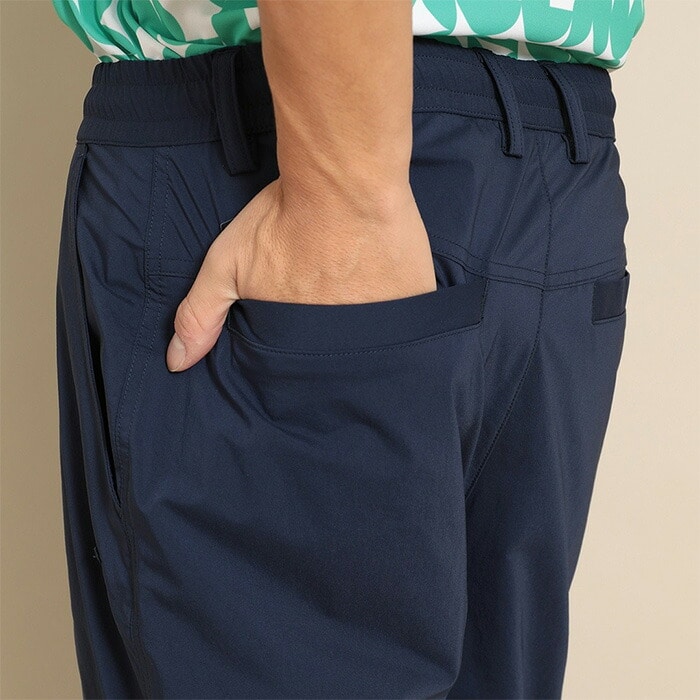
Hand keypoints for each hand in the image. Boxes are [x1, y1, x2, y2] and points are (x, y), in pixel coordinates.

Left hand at [165, 178, 436, 371]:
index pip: (302, 365)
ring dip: (371, 329)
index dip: (302, 348)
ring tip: (363, 297)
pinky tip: (394, 292)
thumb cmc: (286, 219)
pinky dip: (404, 314)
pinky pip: (412, 321)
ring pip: (378, 340)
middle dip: (336, 341)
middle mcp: (346, 341)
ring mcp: (385, 323)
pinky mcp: (417, 300)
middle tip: (335, 305)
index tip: (305, 325)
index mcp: (303, 339)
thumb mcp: (229, 263)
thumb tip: (176, 364)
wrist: (344, 181)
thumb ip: (201, 314)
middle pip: (342, 355)